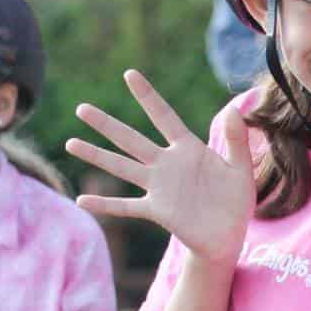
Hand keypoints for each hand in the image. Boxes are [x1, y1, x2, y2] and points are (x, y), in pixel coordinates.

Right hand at [66, 70, 255, 262]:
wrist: (228, 237)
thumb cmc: (235, 201)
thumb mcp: (240, 168)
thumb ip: (236, 140)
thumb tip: (234, 109)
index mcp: (188, 149)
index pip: (163, 116)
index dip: (147, 96)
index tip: (129, 74)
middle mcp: (167, 164)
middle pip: (131, 139)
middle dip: (106, 124)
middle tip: (81, 108)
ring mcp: (158, 187)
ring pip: (122, 167)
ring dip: (97, 155)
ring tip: (70, 143)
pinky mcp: (156, 210)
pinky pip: (126, 206)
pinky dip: (105, 203)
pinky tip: (82, 200)